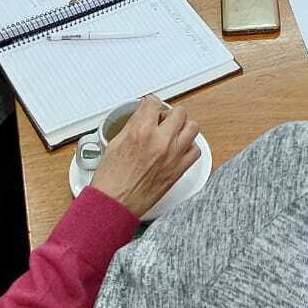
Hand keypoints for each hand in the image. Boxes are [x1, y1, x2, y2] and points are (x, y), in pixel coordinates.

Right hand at [88, 98, 200, 218]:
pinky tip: (178, 149)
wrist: (115, 205)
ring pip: (192, 127)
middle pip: (179, 112)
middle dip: (168, 114)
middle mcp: (161, 142)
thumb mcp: (115, 143)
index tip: (150, 109)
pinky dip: (189, 147)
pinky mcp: (179, 170)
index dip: (150, 105)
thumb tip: (143, 114)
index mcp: (142, 132)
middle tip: (161, 121)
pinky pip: (195, 150)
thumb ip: (133, 124)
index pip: (154, 103)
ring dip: (182, 127)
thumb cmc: (111, 180)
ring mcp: (173, 156)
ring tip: (173, 133)